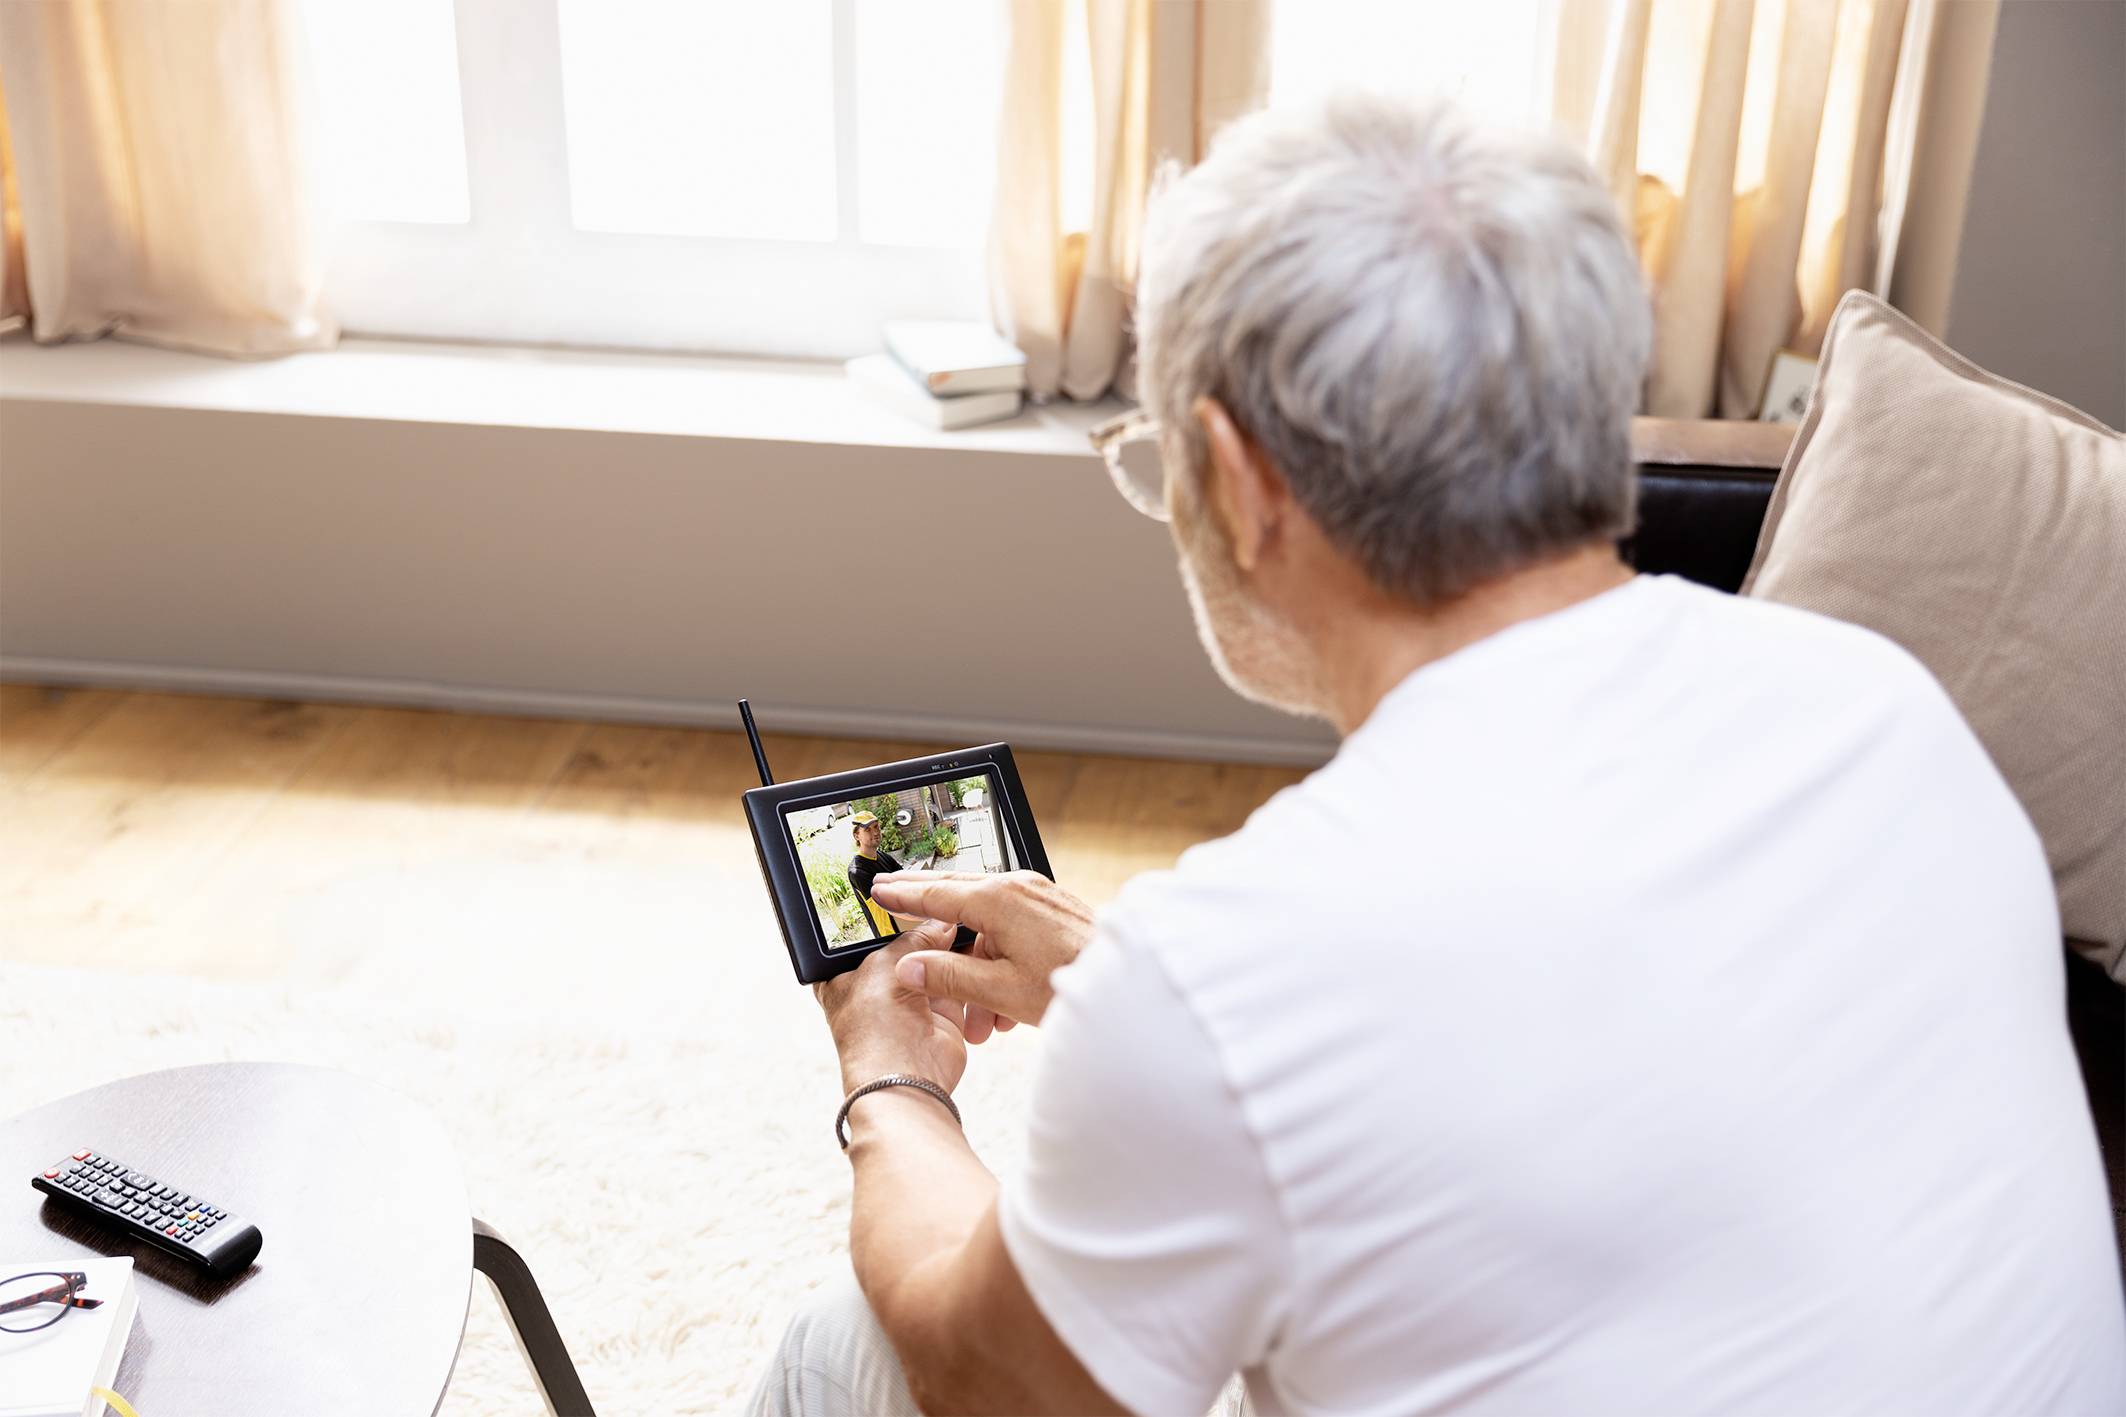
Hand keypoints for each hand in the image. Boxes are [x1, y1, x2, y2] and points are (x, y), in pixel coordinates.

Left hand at [814, 920, 968, 1094]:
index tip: (915, 897)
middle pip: (910, 945)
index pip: (870, 935)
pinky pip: (961, 980)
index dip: (891, 917)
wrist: (904, 1079)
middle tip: (947, 910)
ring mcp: (913, 1000)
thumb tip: (938, 920)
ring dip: (952, 949)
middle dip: (929, 931)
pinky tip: (975, 951)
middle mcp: (880, 987)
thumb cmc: (874, 1034)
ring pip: (938, 960)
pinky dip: (969, 968)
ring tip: (964, 928)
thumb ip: (913, 936)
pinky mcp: (944, 1012)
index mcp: (848, 975)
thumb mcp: (885, 964)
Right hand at [867, 870, 1094, 1041]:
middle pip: (957, 895)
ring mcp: (1038, 898)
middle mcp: (1018, 889)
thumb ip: (950, 977)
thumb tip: (911, 969)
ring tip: (972, 1016)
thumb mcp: (1001, 989)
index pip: (936, 895)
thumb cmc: (1071, 984)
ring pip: (987, 925)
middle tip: (892, 893)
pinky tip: (1001, 1007)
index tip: (879, 891)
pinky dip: (998, 962)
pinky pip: (1011, 930)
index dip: (904, 896)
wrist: (1128, 985)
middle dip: (924, 904)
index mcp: (999, 900)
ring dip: (973, 967)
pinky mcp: (1053, 912)